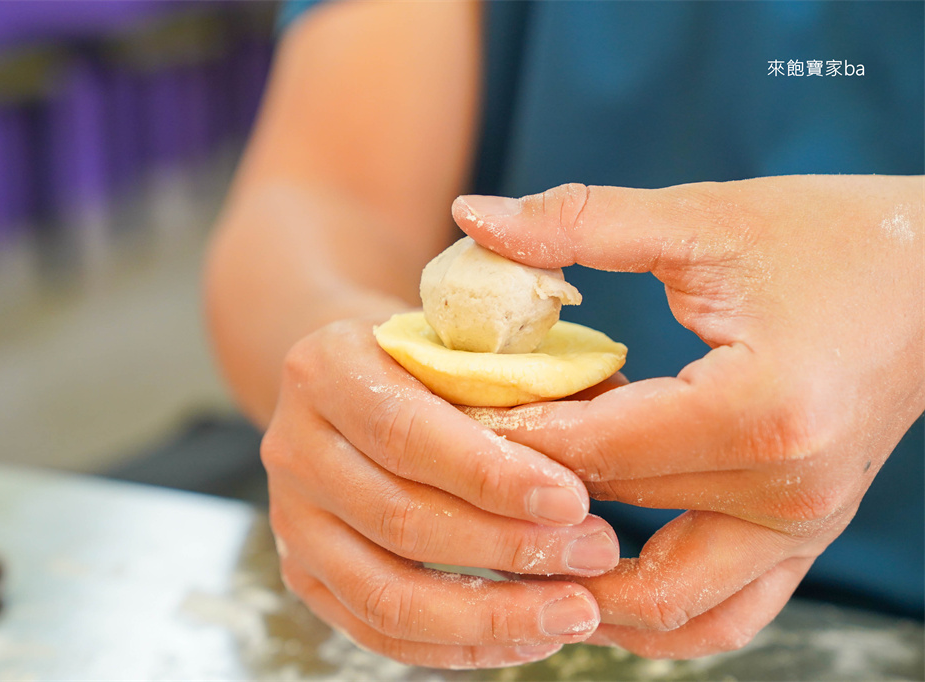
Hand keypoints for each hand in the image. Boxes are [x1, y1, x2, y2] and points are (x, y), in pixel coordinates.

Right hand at [261, 317, 622, 667]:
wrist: (352, 382)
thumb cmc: (427, 358)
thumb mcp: (468, 341)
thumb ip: (531, 379)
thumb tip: (614, 438)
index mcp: (328, 368)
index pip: (407, 432)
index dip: (490, 475)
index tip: (574, 501)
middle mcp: (294, 446)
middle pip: (400, 518)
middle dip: (509, 547)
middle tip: (595, 553)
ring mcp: (291, 518)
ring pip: (386, 592)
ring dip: (490, 614)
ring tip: (574, 612)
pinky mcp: (303, 572)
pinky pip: (378, 630)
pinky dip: (458, 646)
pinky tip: (528, 638)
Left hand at [454, 175, 923, 657]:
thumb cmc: (827, 237)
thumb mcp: (702, 218)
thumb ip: (578, 221)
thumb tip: (470, 215)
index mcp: (760, 410)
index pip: (597, 448)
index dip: (507, 434)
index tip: (443, 417)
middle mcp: (787, 492)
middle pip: (616, 518)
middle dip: (525, 501)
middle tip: (454, 474)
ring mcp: (802, 529)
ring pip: (665, 605)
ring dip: (582, 587)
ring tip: (511, 546)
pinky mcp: (803, 538)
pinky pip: (719, 614)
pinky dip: (649, 613)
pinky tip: (591, 576)